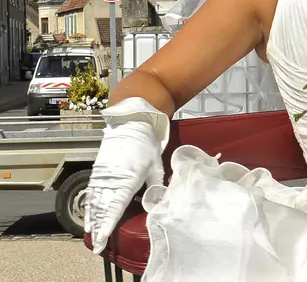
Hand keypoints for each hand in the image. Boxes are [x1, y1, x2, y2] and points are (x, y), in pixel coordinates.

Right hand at [84, 97, 168, 253]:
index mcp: (128, 179)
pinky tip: (89, 214)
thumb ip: (155, 184)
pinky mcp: (98, 170)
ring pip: (94, 201)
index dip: (108, 224)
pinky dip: (89, 204)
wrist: (132, 123)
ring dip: (92, 218)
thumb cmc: (147, 145)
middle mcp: (112, 179)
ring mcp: (102, 174)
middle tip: (96, 244)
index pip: (116, 207)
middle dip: (99, 227)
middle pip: (102, 208)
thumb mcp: (156, 165)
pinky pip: (91, 191)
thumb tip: (156, 201)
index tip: (102, 238)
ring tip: (90, 233)